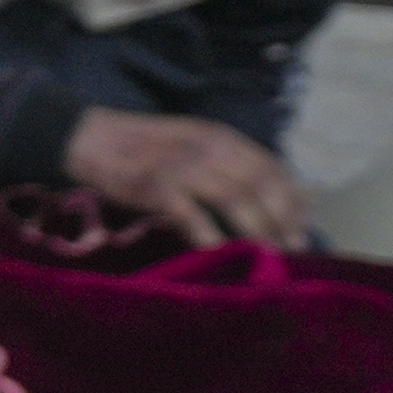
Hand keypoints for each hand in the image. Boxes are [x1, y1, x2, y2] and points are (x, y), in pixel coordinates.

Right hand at [62, 106, 313, 249]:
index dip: (292, 199)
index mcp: (220, 137)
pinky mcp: (157, 188)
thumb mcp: (191, 143)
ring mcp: (182, 167)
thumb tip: (262, 199)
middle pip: (259, 185)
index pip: (272, 167)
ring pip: (235, 200)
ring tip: (267, 255)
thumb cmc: (142, 147)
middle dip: (281, 220)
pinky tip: (222, 253)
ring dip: (256, 231)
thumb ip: (224, 162)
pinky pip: (194, 216)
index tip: (303, 226)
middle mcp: (207, 148)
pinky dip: (211, 237)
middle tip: (293, 249)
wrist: (89, 139)